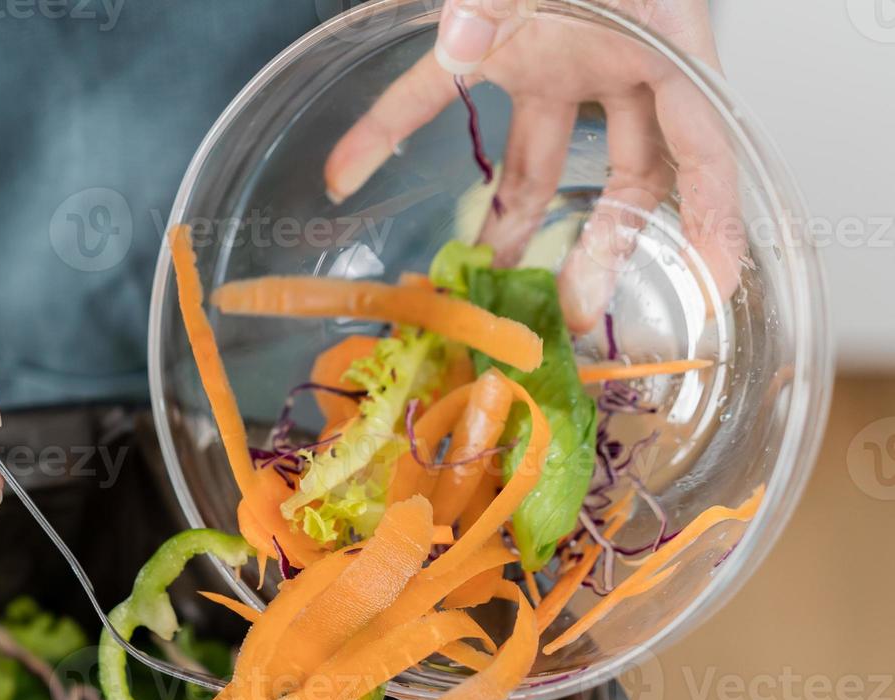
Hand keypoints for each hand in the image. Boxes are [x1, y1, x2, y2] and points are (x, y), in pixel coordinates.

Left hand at [325, 0, 742, 333]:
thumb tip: (467, 44)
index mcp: (659, 34)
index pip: (701, 143)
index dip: (713, 216)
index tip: (715, 281)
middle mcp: (611, 56)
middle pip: (627, 171)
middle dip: (607, 241)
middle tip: (582, 307)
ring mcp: (551, 55)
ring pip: (540, 157)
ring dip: (510, 215)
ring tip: (484, 272)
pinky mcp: (489, 44)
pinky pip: (430, 96)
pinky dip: (382, 131)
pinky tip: (342, 171)